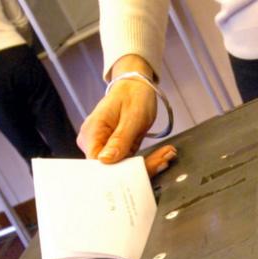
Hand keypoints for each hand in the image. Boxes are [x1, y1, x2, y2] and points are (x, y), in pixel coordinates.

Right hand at [80, 55, 172, 170]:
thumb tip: (106, 160)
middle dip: (139, 169)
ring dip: (145, 166)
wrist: (135, 86)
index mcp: (91, 133)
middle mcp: (92, 143)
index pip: (98, 165)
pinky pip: (127, 163)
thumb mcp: (132, 116)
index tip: (145, 167)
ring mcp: (102, 147)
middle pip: (111, 170)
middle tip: (163, 159)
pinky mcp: (113, 150)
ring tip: (166, 155)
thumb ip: (120, 139)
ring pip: (121, 169)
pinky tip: (161, 156)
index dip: (120, 172)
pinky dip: (144, 162)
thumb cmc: (133, 95)